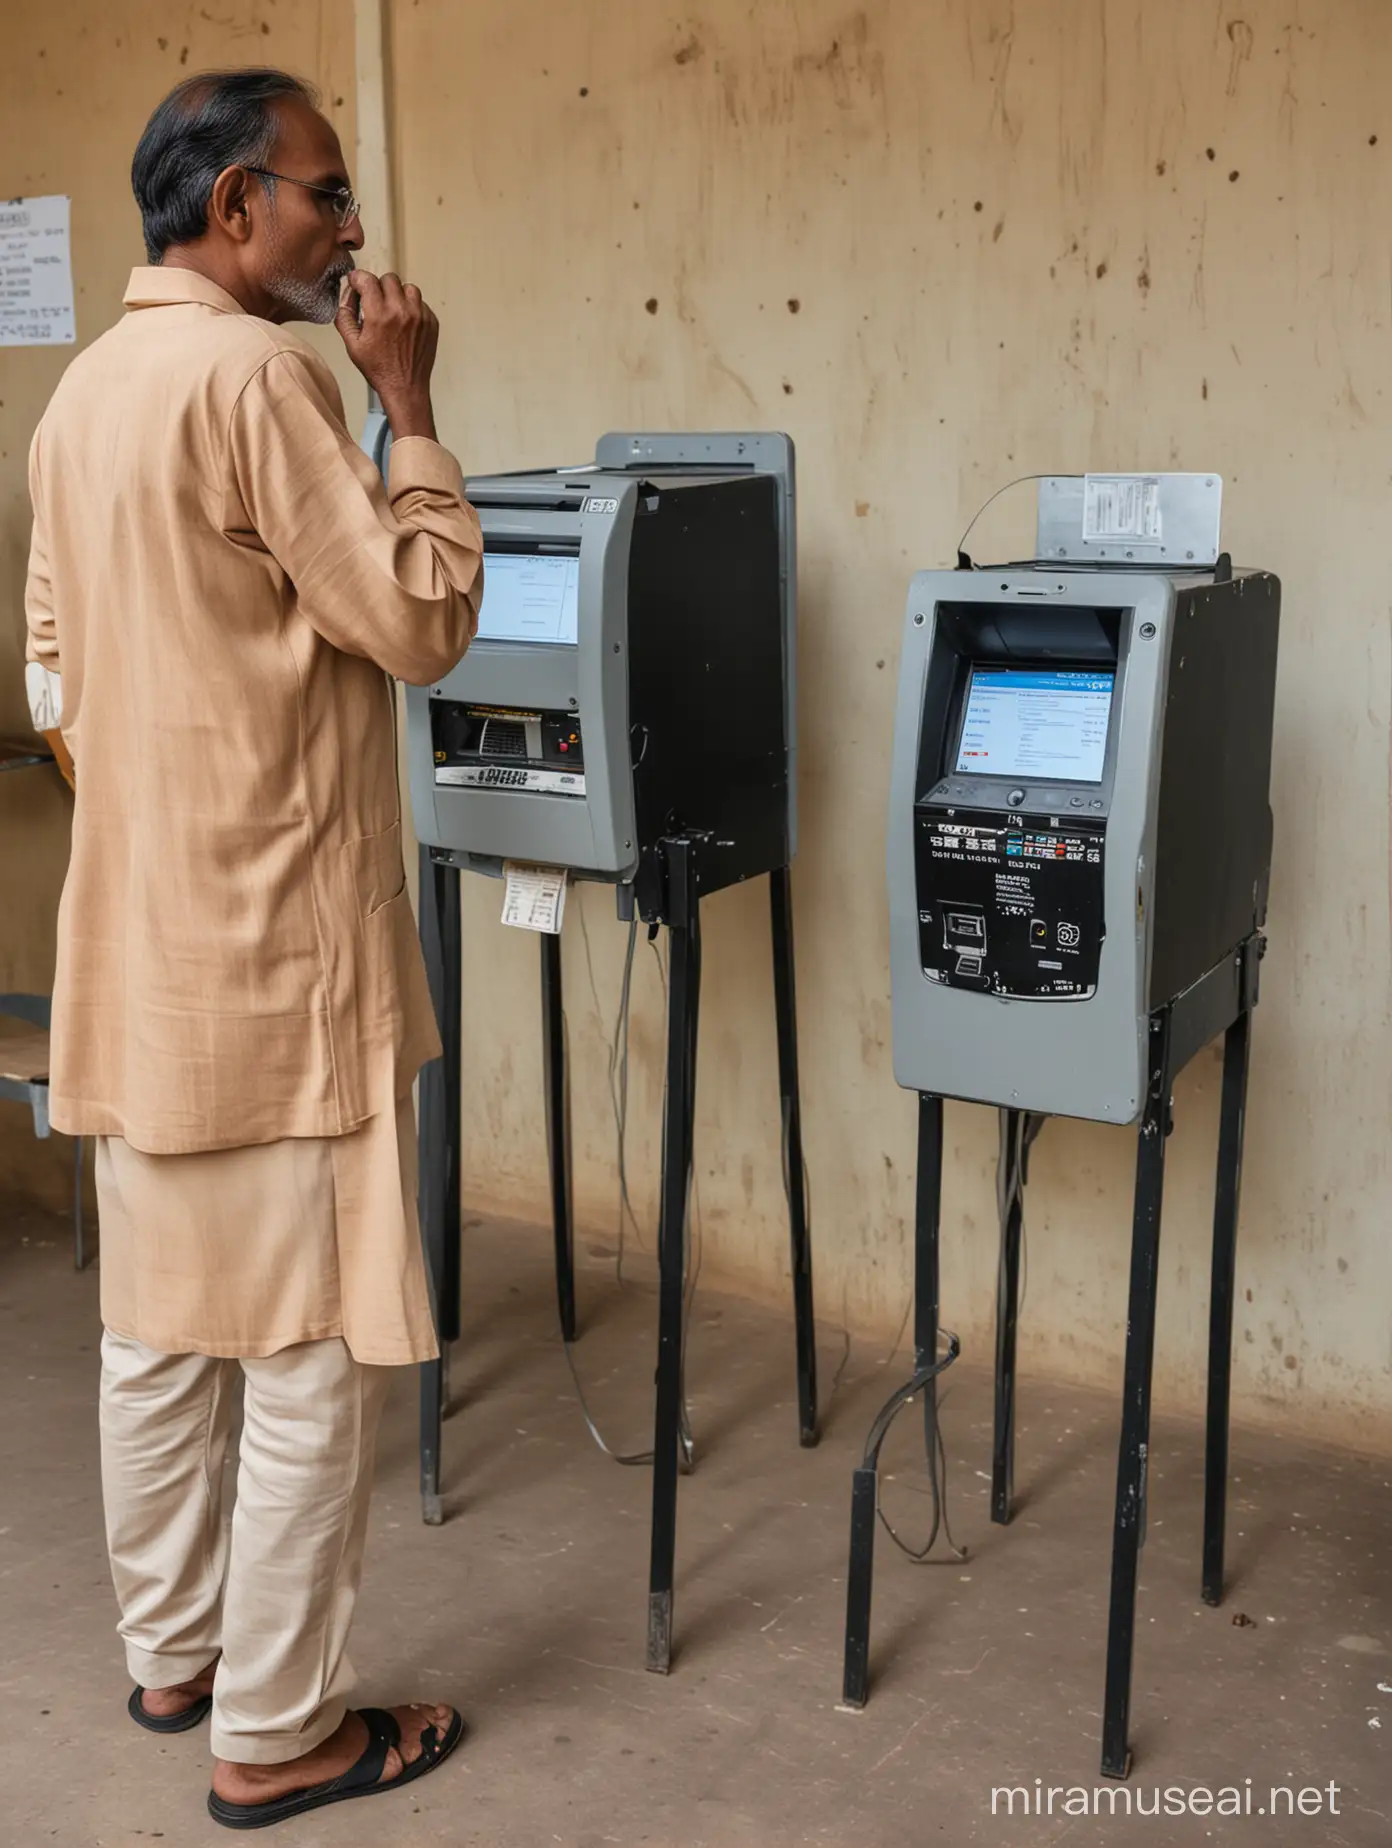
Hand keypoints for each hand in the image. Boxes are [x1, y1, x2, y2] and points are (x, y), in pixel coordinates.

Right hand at [335, 270, 438, 439]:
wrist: (405, 388)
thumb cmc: (378, 369)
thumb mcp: (352, 345)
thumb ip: (345, 315)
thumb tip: (348, 294)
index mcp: (379, 315)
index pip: (368, 279)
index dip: (359, 279)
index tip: (357, 283)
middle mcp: (401, 311)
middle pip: (389, 279)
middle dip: (379, 286)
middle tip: (375, 301)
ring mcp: (420, 316)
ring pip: (408, 288)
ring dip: (397, 294)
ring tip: (392, 311)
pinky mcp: (432, 322)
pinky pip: (421, 303)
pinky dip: (411, 307)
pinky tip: (404, 323)